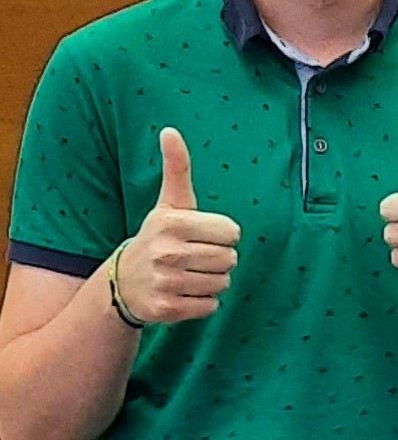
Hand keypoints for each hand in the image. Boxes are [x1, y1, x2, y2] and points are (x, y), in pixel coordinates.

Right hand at [114, 128, 241, 323]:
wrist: (122, 282)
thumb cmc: (158, 236)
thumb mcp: (168, 202)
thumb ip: (176, 167)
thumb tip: (170, 130)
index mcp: (173, 223)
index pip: (233, 232)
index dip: (222, 234)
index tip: (200, 235)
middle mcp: (167, 253)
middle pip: (231, 259)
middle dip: (219, 259)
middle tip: (194, 257)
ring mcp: (165, 283)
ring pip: (223, 283)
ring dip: (211, 281)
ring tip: (187, 274)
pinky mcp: (166, 310)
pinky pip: (210, 306)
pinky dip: (202, 303)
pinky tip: (182, 293)